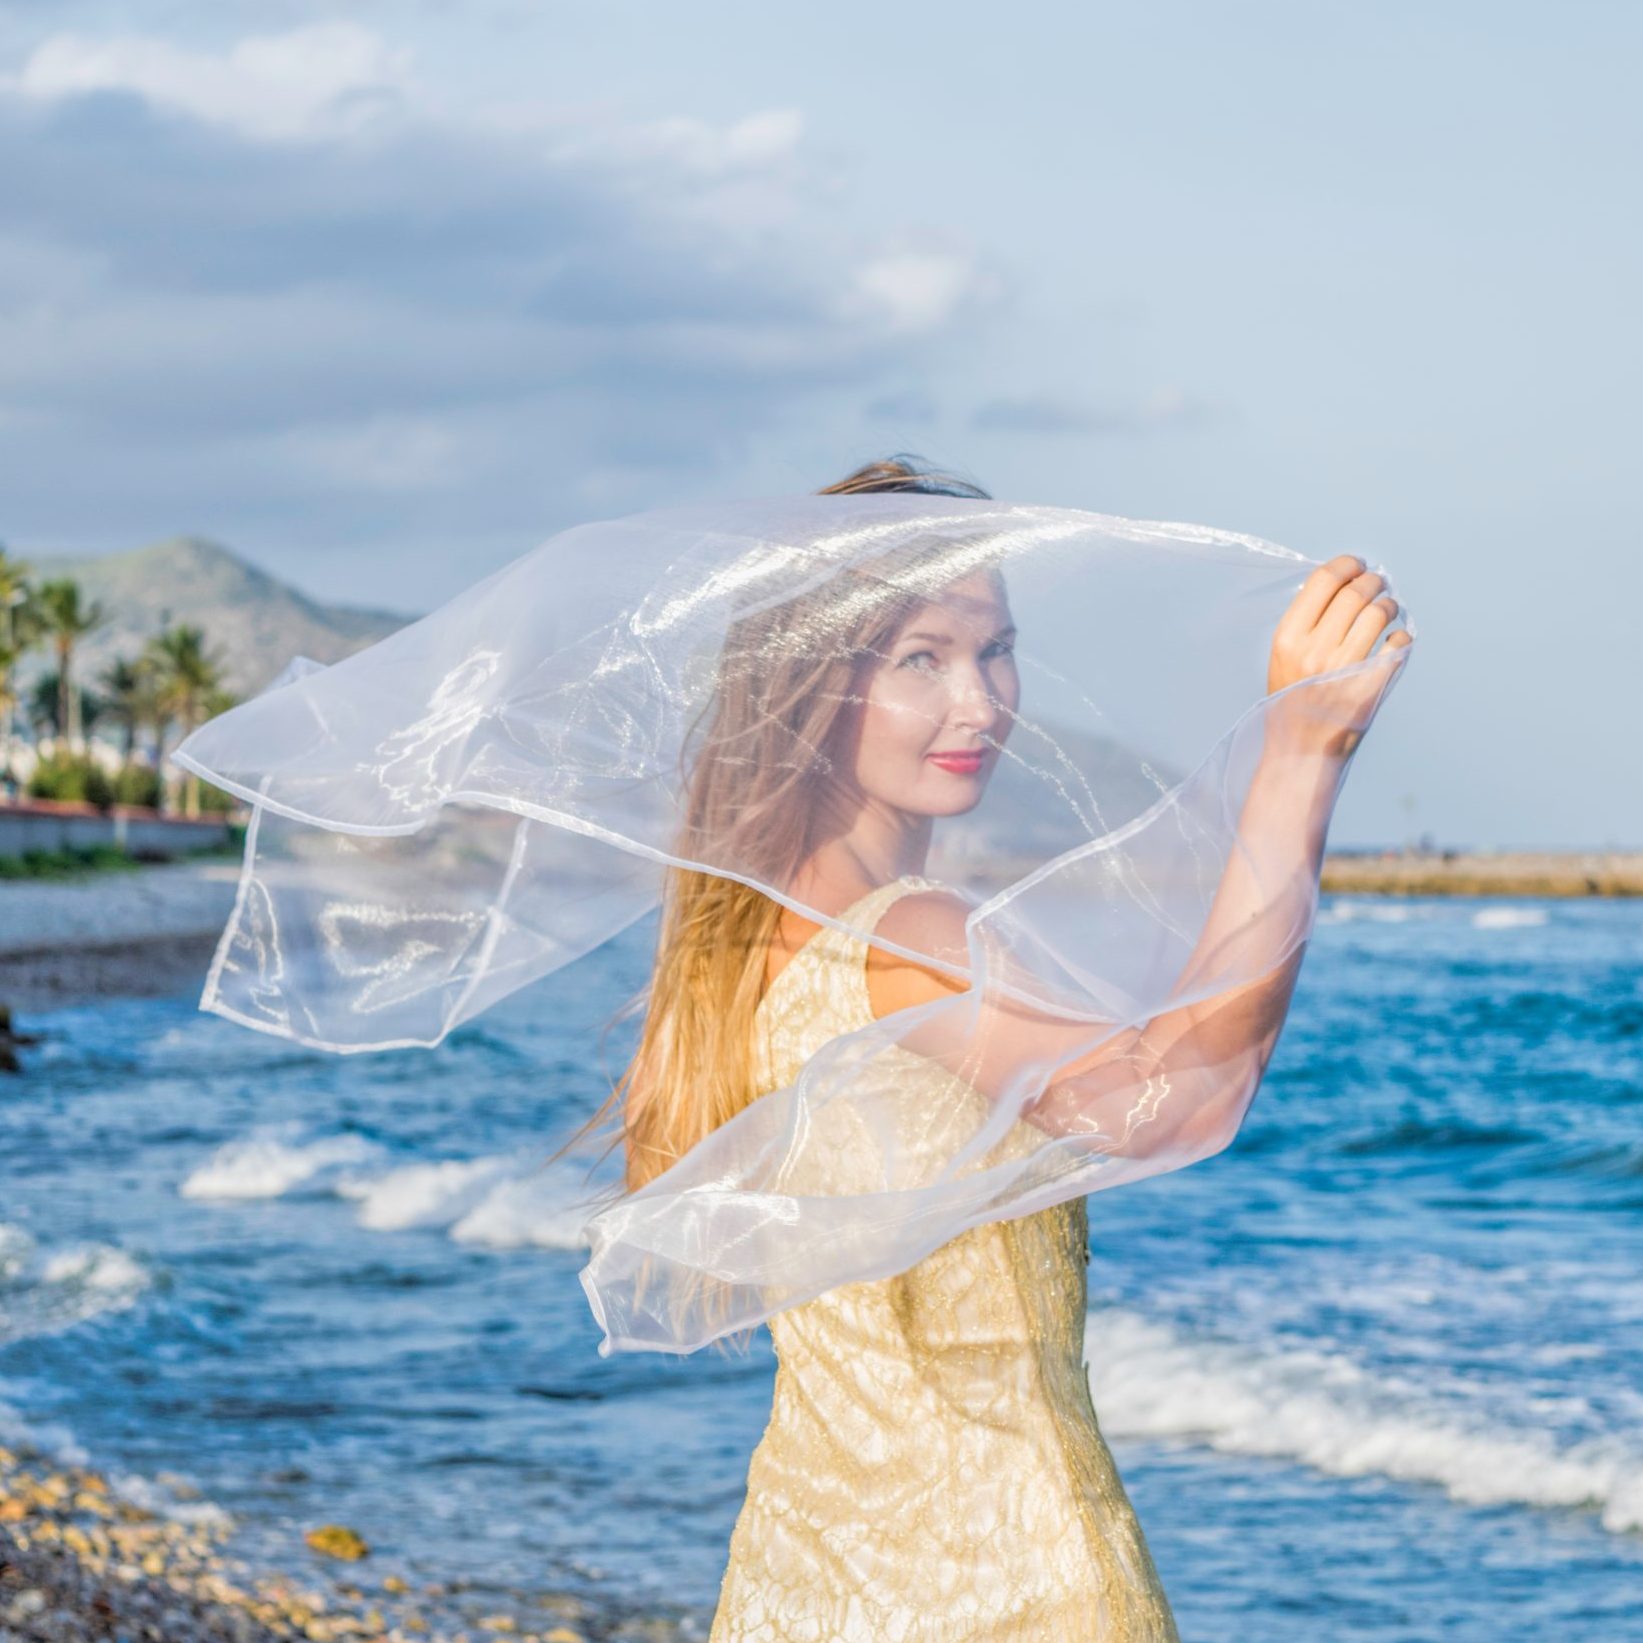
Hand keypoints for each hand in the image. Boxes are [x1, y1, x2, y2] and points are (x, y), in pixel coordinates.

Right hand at [1265, 553, 1412, 758]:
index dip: (1346, 564)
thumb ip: (1305, 622)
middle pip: (1355, 591)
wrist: (1302, 748)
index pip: (1324, 581)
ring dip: (1388, 604)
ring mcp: (1345, 667)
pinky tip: (1394, 638)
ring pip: (1379, 612)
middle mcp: (1315, 649)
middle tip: (1378, 583)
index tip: (1357, 565)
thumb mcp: (1283, 658)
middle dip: (1372, 580)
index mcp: (1288, 638)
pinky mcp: (1371, 683)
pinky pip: (1397, 642)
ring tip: (1387, 608)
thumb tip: (1340, 582)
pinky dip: (1400, 635)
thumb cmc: (1293, 698)